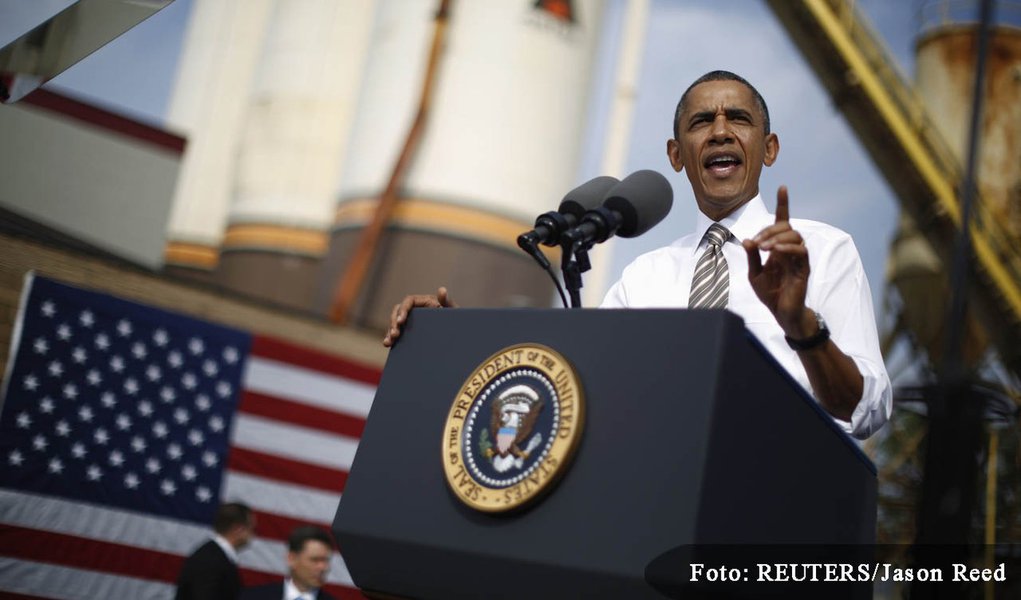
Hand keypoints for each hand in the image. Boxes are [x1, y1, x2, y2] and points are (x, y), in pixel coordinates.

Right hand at [382, 286, 457, 346]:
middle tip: (395, 334)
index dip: (403, 310)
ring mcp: (413, 319)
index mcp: (425, 301)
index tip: (401, 321)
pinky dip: (391, 337)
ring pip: (395, 322)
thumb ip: (447, 302)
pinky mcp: (411, 330)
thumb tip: (442, 290)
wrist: (459, 333)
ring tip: (389, 342)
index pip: (409, 301)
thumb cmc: (457, 320)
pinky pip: (398, 331)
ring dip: (390, 330)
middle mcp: (417, 309)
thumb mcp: (453, 312)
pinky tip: (388, 344)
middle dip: (394, 322)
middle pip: (399, 311)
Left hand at [742, 186, 813, 336]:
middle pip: (787, 227)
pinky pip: (800, 251)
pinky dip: (787, 248)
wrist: (781, 313)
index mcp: (778, 248)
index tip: (783, 187)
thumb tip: (748, 240)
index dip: (784, 204)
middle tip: (757, 242)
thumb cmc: (770, 293)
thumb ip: (752, 256)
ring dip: (777, 238)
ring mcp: (798, 259)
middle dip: (770, 229)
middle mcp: (790, 250)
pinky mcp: (803, 269)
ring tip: (764, 248)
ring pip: (795, 236)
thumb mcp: (754, 273)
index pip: (782, 222)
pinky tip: (775, 251)